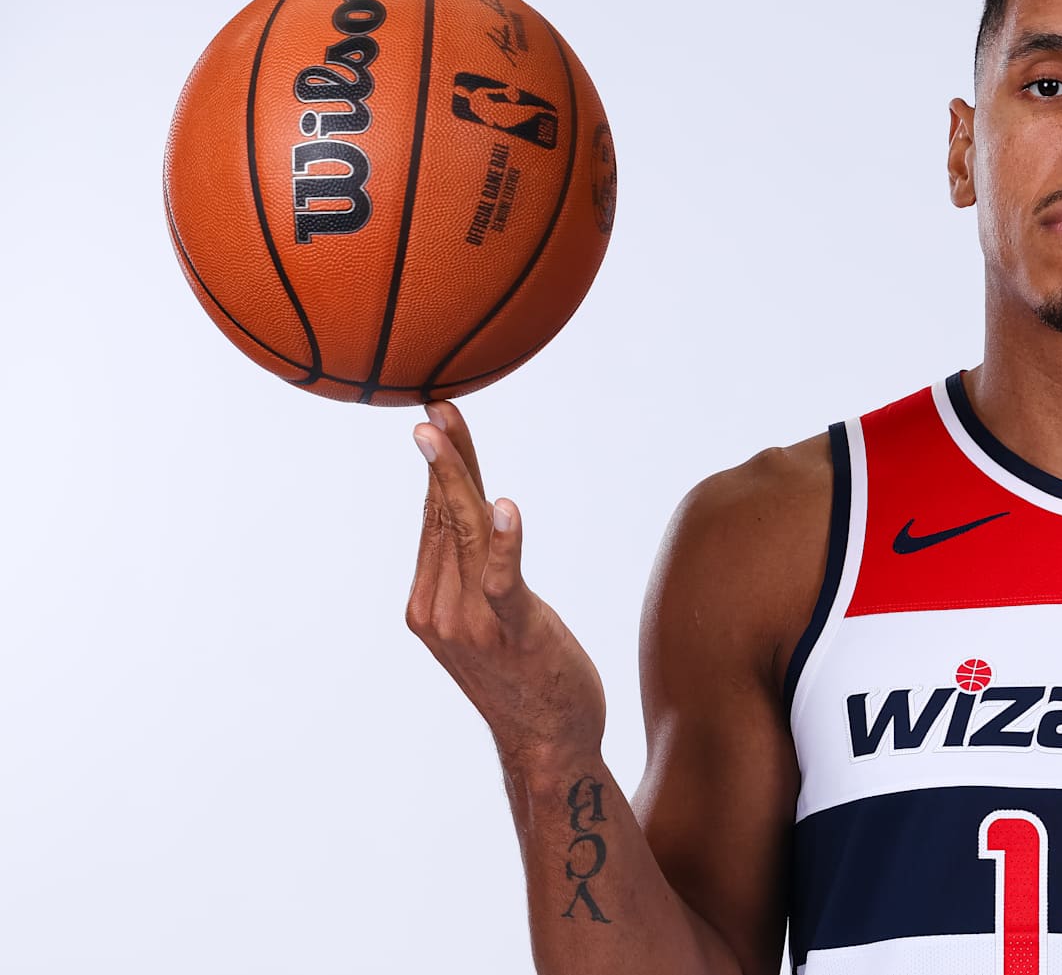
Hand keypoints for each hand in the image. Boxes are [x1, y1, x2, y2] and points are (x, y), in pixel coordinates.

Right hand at [406, 400, 606, 764]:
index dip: (441, 466)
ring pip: (467, 533)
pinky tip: (507, 507)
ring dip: (459, 477)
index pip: (434, 519)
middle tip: (435, 407)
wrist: (547, 743)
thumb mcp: (487, 614)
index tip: (439, 417)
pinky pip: (503, 580)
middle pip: (445, 517)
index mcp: (425, 603)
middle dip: (442, 458)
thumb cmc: (524, 673)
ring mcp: (471, 622)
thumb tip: (473, 507)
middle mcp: (438, 610)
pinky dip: (506, 542)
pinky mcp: (513, 631)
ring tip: (447, 432)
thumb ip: (473, 567)